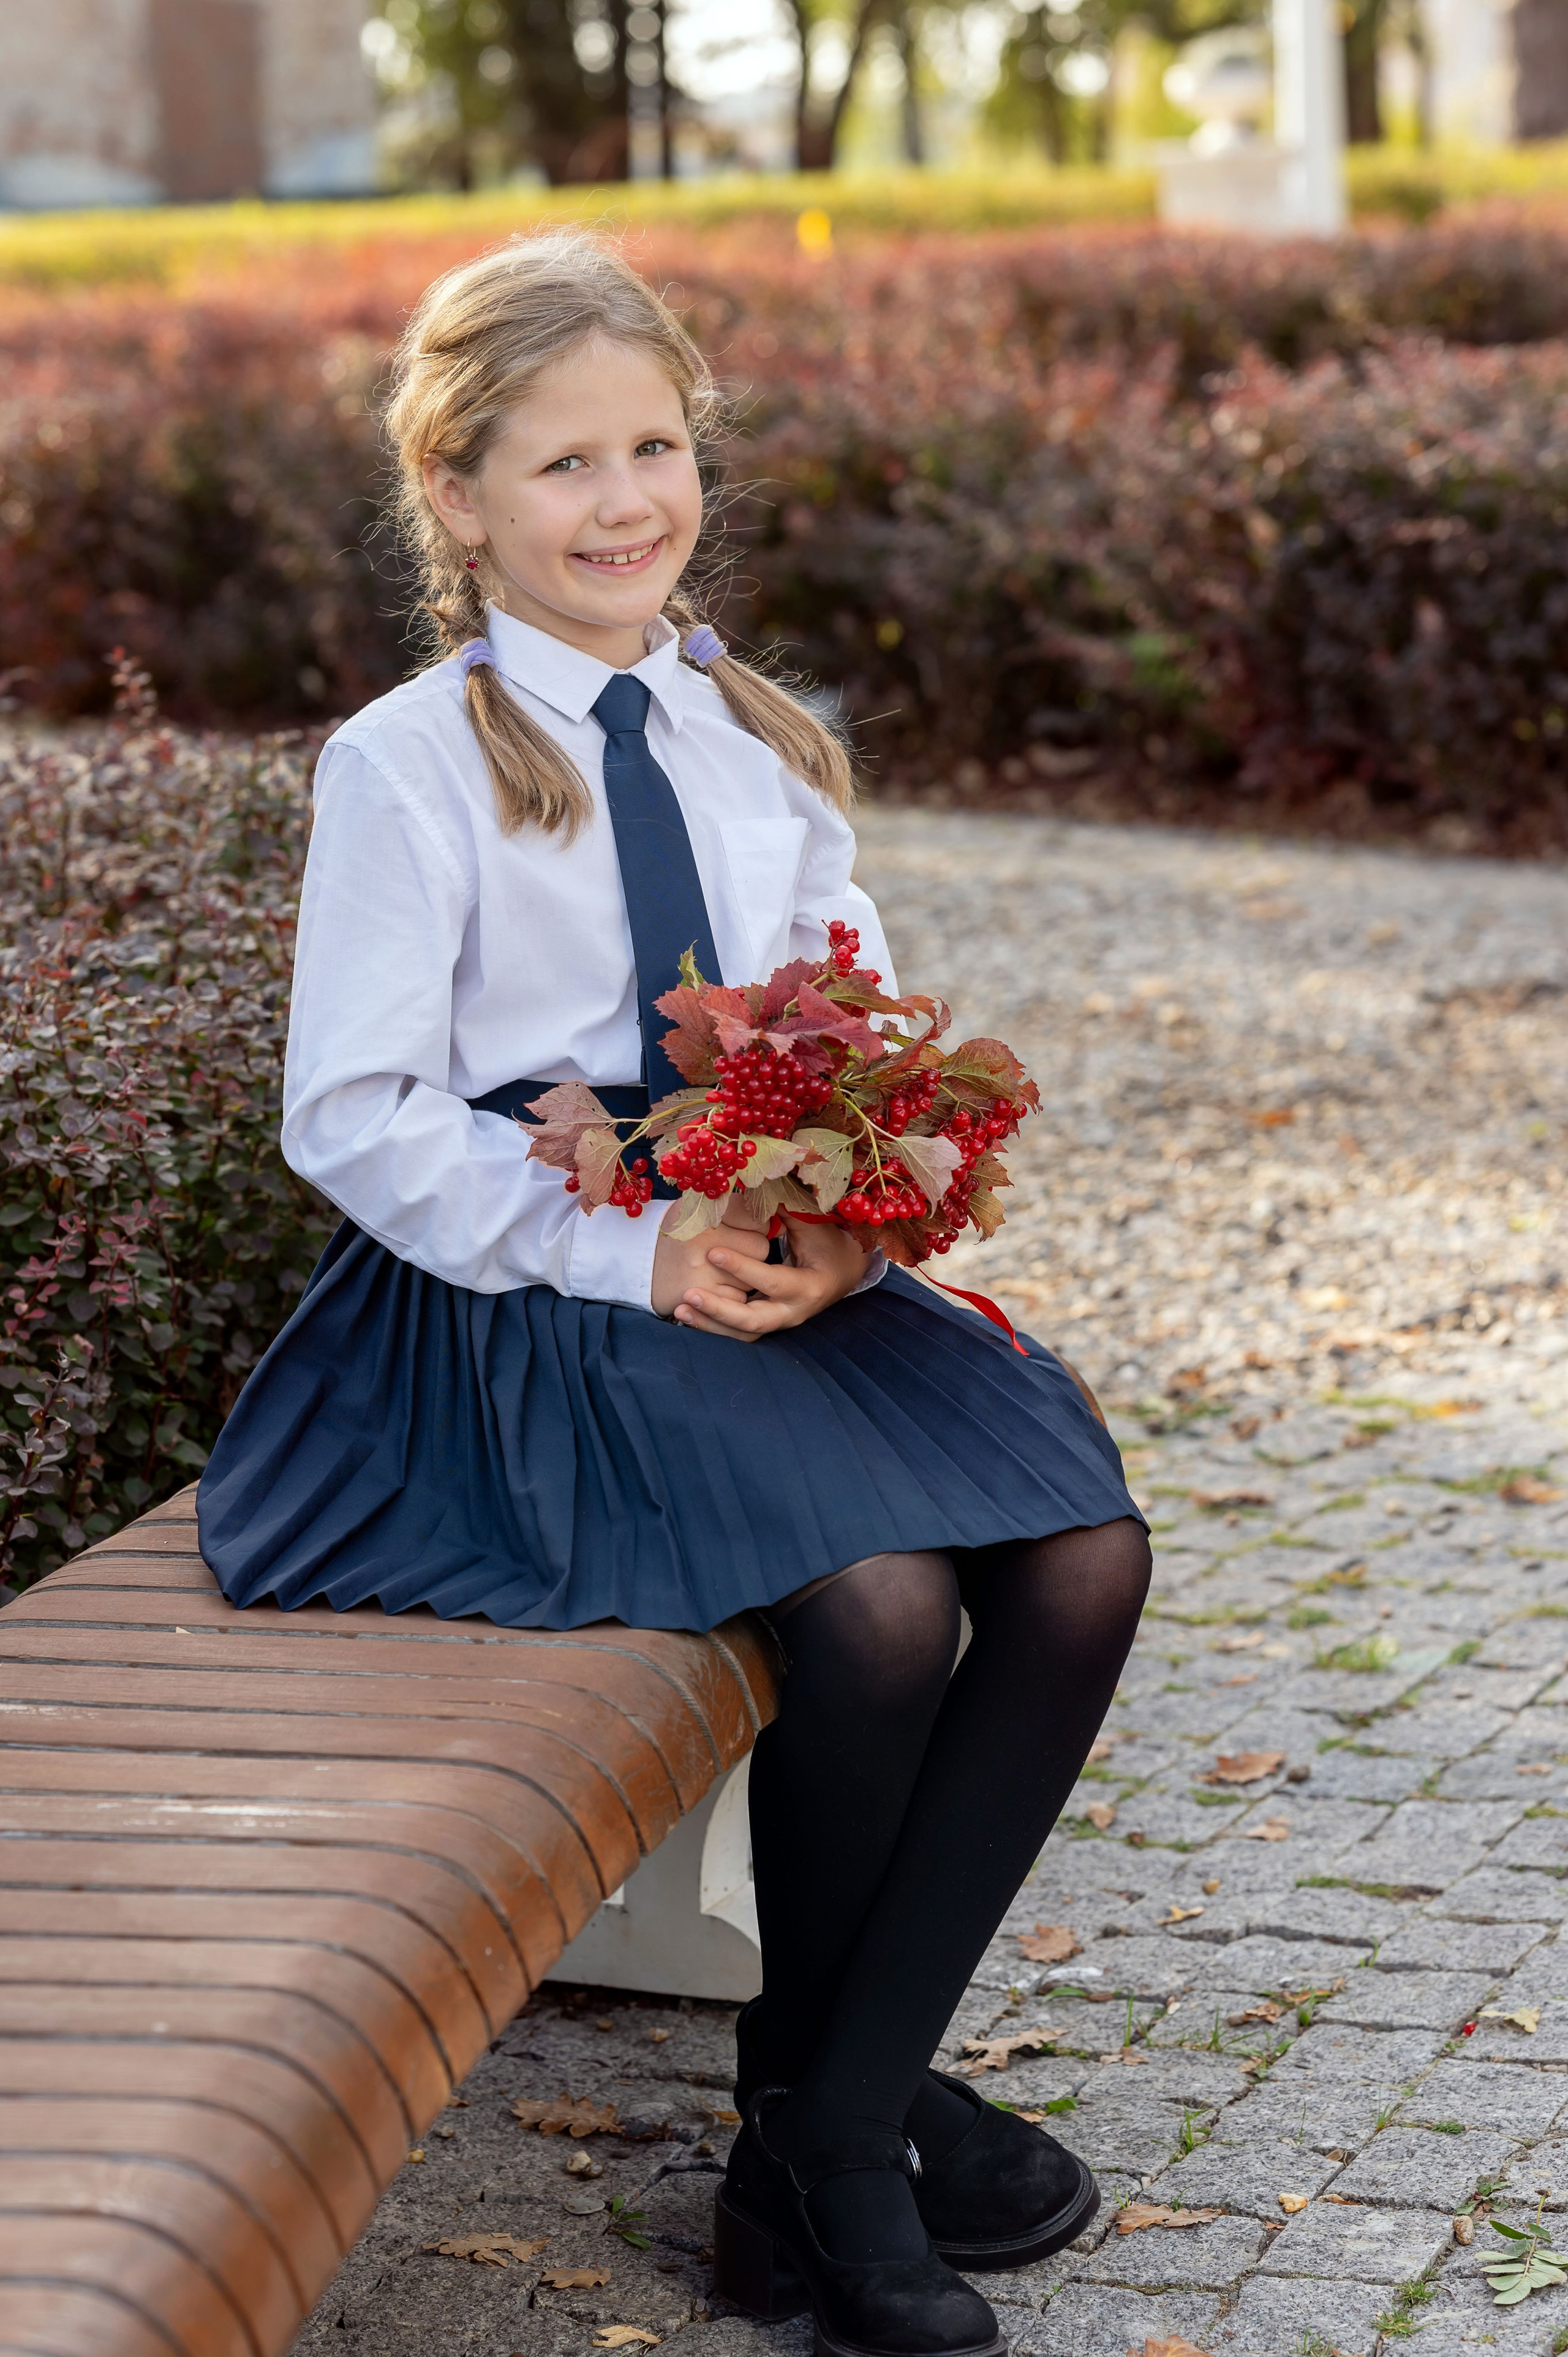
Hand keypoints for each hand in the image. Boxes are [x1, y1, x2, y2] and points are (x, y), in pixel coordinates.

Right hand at [651, 1195, 770, 1321]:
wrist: (640, 1266)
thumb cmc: (679, 1234)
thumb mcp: (697, 1208)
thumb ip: (732, 1205)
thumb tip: (775, 1212)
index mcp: (704, 1213)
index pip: (756, 1216)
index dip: (755, 1222)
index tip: (745, 1225)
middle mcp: (703, 1242)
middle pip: (760, 1247)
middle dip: (753, 1250)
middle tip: (732, 1249)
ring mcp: (704, 1273)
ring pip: (753, 1277)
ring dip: (744, 1276)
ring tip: (720, 1268)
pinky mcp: (704, 1299)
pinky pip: (740, 1299)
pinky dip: (732, 1295)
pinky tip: (715, 1286)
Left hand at [662, 1209, 869, 1342]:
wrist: (842, 1271)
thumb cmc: (827, 1241)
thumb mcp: (811, 1224)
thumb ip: (783, 1206)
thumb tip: (755, 1180)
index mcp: (809, 1285)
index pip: (772, 1281)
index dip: (743, 1268)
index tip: (713, 1252)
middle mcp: (794, 1310)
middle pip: (754, 1321)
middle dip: (719, 1310)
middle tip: (688, 1294)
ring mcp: (780, 1321)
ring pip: (742, 1333)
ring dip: (710, 1324)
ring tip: (680, 1309)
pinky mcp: (767, 1323)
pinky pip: (737, 1333)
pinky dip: (712, 1326)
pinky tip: (687, 1314)